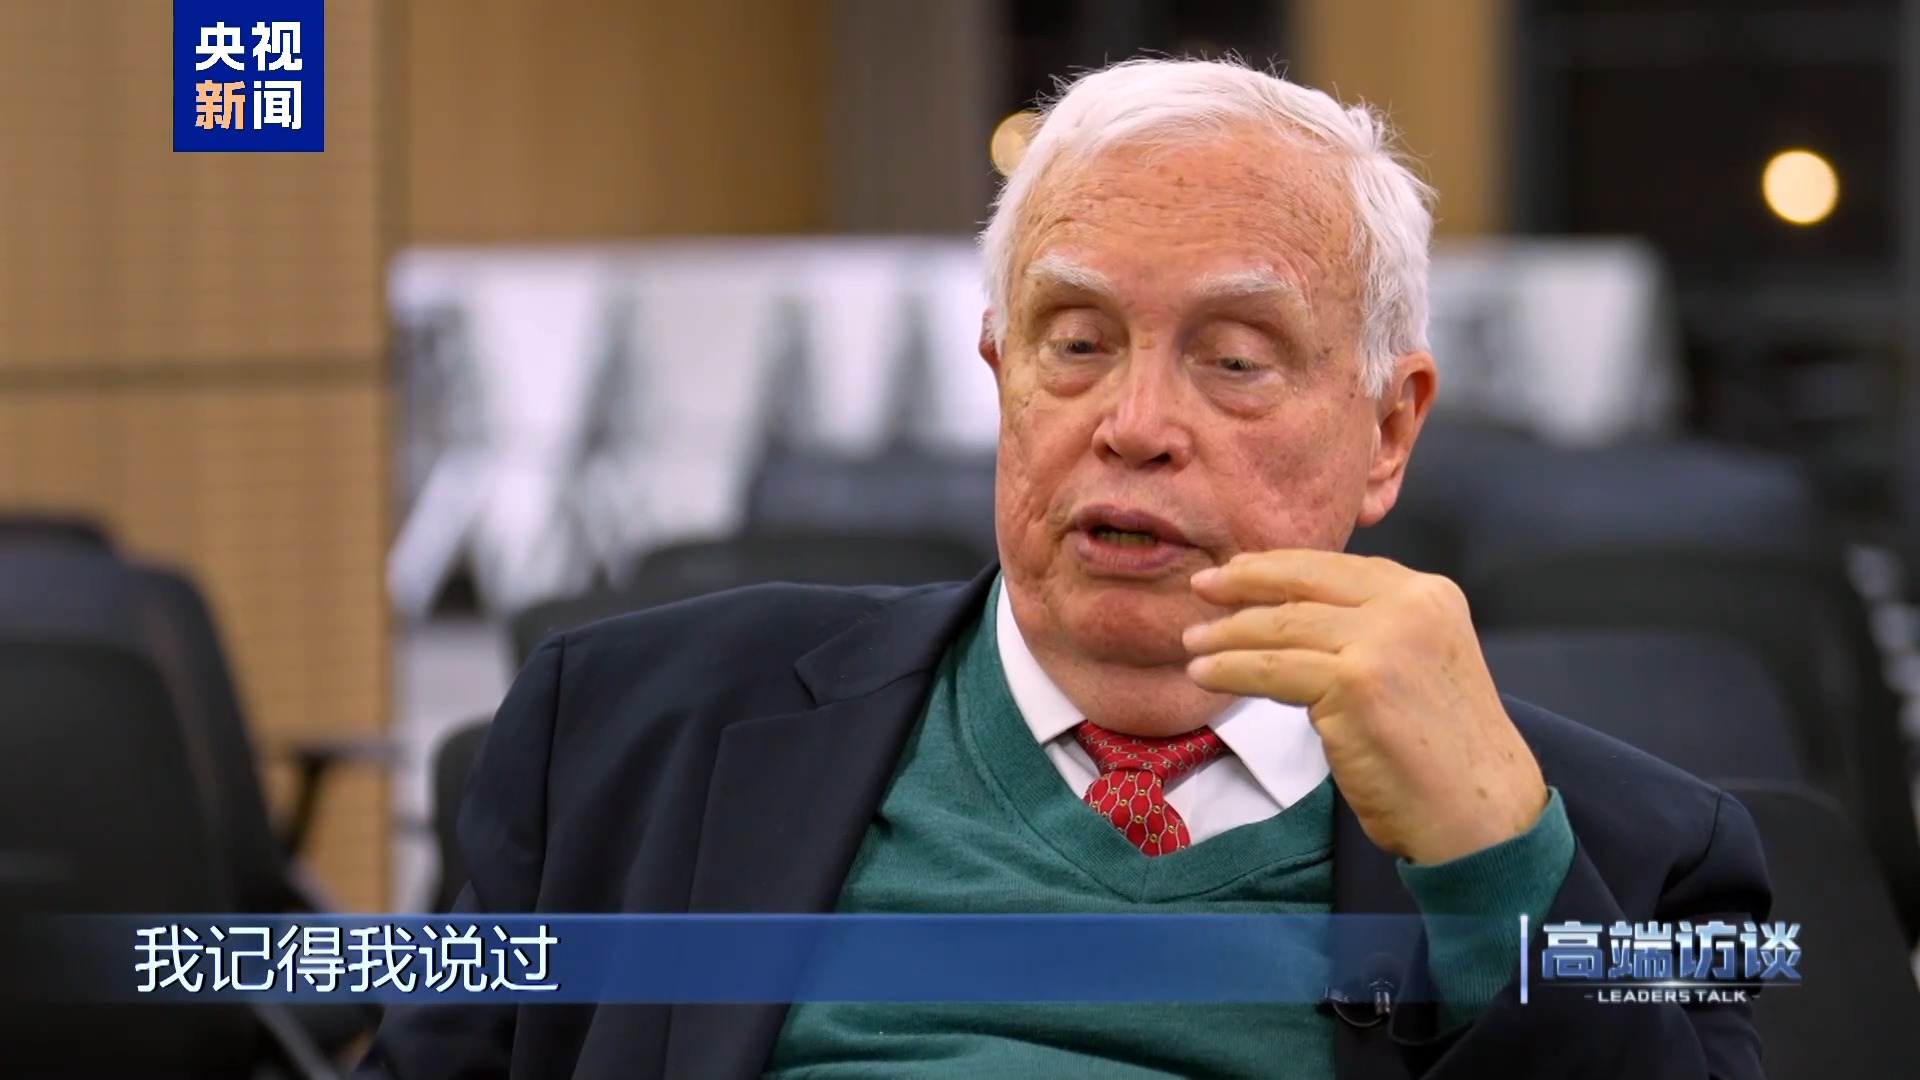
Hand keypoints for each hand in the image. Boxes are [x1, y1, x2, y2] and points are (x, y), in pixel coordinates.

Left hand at [1183, 550, 1547, 864]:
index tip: (1238, 572)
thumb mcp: (1419, 664)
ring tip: (1193, 641)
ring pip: (1281, 625)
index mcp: (1429, 594)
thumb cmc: (1444, 754)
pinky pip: (1271, 669)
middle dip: (1244, 583)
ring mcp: (1383, 641)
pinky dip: (1229, 670)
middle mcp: (1410, 606)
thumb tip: (1294, 613)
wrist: (1481, 815)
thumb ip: (1373, 629)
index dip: (1279, 566)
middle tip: (1201, 588)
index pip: (1337, 566)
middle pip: (1305, 582)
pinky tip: (1204, 675)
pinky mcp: (1354, 684)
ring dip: (1226, 633)